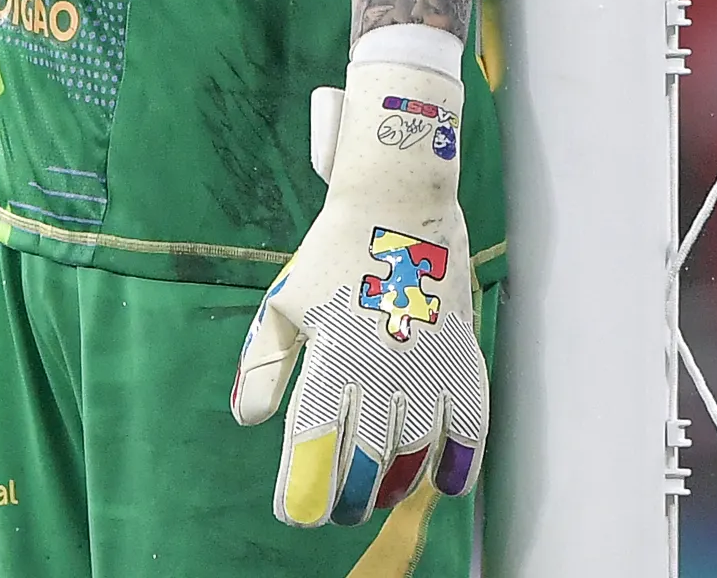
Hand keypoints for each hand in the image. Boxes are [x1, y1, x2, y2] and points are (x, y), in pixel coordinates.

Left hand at [231, 59, 488, 526]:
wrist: (397, 202)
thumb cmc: (330, 255)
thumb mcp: (284, 304)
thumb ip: (263, 366)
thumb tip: (246, 422)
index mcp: (330, 354)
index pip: (313, 441)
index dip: (303, 486)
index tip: (295, 513)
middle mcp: (379, 366)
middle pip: (366, 460)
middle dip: (349, 497)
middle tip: (340, 512)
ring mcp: (427, 363)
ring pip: (416, 452)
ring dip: (397, 486)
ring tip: (380, 496)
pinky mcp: (463, 355)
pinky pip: (470, 426)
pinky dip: (459, 463)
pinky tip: (444, 485)